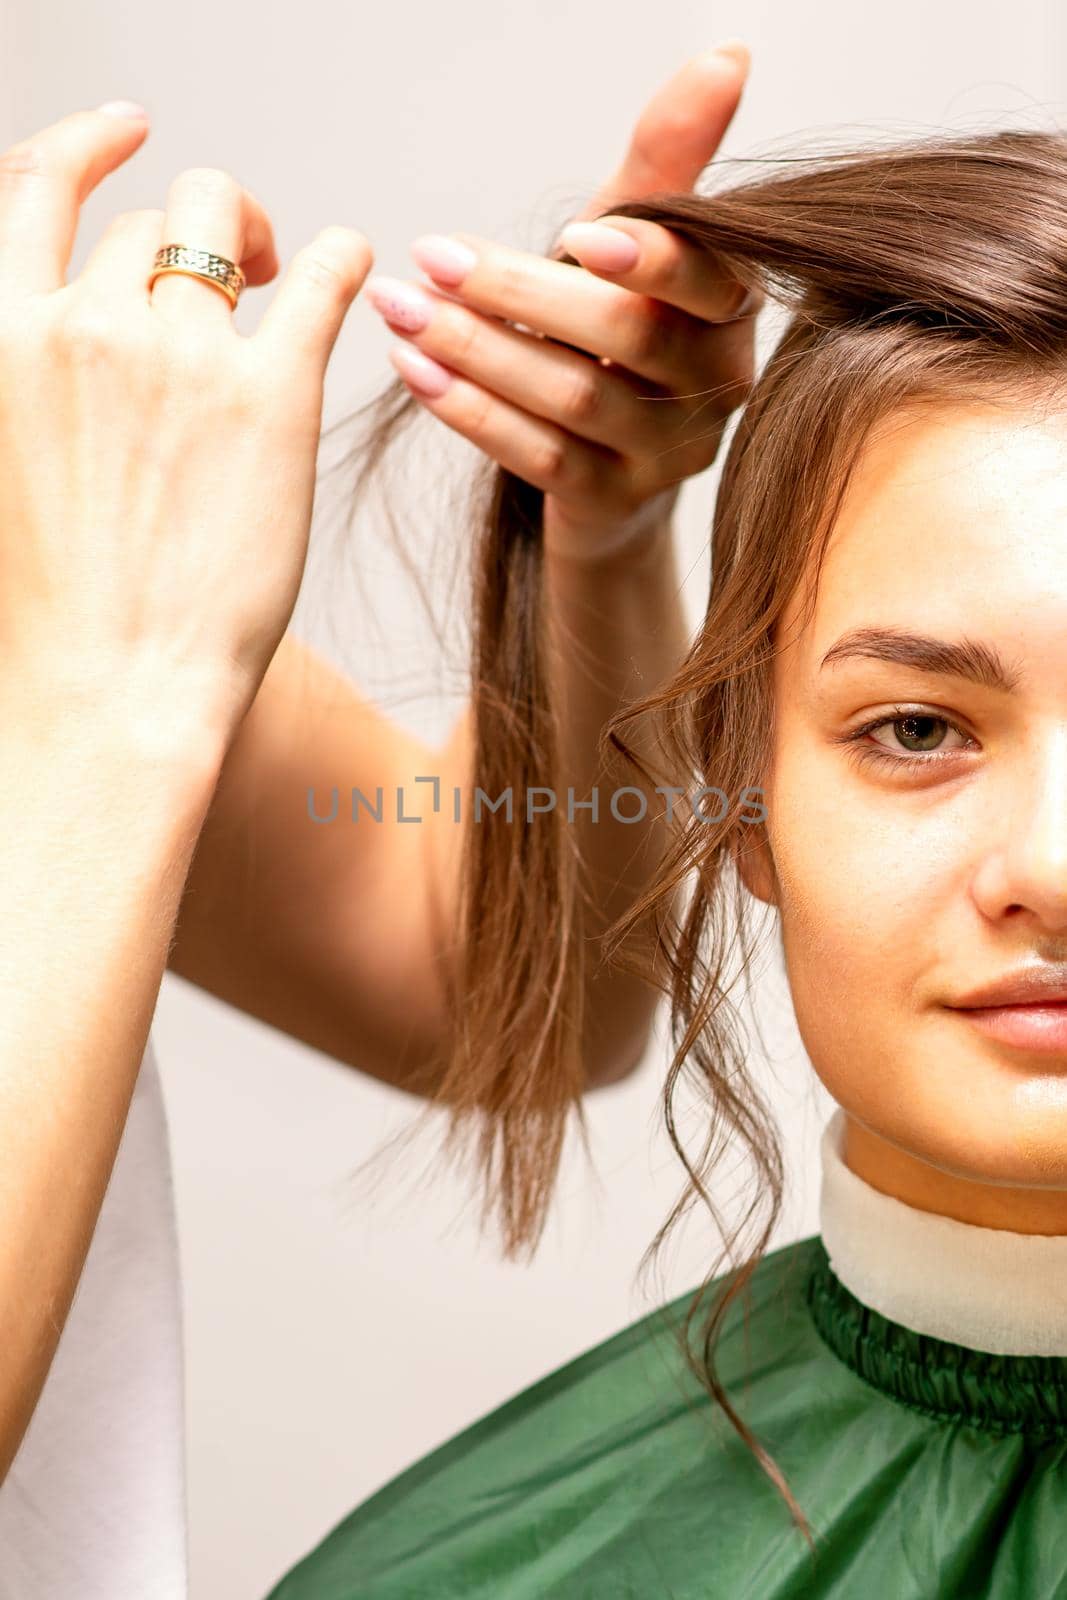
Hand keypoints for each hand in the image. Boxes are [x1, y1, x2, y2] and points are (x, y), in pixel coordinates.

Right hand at [0, 104, 370, 755]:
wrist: (113, 690)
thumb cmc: (61, 614)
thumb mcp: (12, 468)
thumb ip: (39, 385)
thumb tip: (85, 351)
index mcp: (7, 338)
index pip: (42, 191)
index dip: (92, 146)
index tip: (132, 132)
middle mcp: (87, 325)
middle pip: (154, 216)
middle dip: (200, 225)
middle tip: (239, 265)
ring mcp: (181, 355)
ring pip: (226, 227)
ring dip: (260, 238)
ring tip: (282, 280)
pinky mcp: (274, 396)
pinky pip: (323, 276)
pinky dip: (344, 258)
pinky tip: (356, 268)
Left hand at [363, 44, 762, 565]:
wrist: (608, 474)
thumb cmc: (612, 337)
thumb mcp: (632, 247)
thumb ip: (665, 165)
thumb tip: (728, 54)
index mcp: (732, 311)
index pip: (705, 278)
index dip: (654, 258)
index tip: (582, 231)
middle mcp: (718, 386)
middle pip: (628, 336)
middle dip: (524, 293)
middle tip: (432, 255)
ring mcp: (669, 456)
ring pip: (577, 399)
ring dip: (480, 351)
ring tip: (402, 309)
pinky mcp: (614, 504)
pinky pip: (541, 459)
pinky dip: (474, 414)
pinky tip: (416, 374)